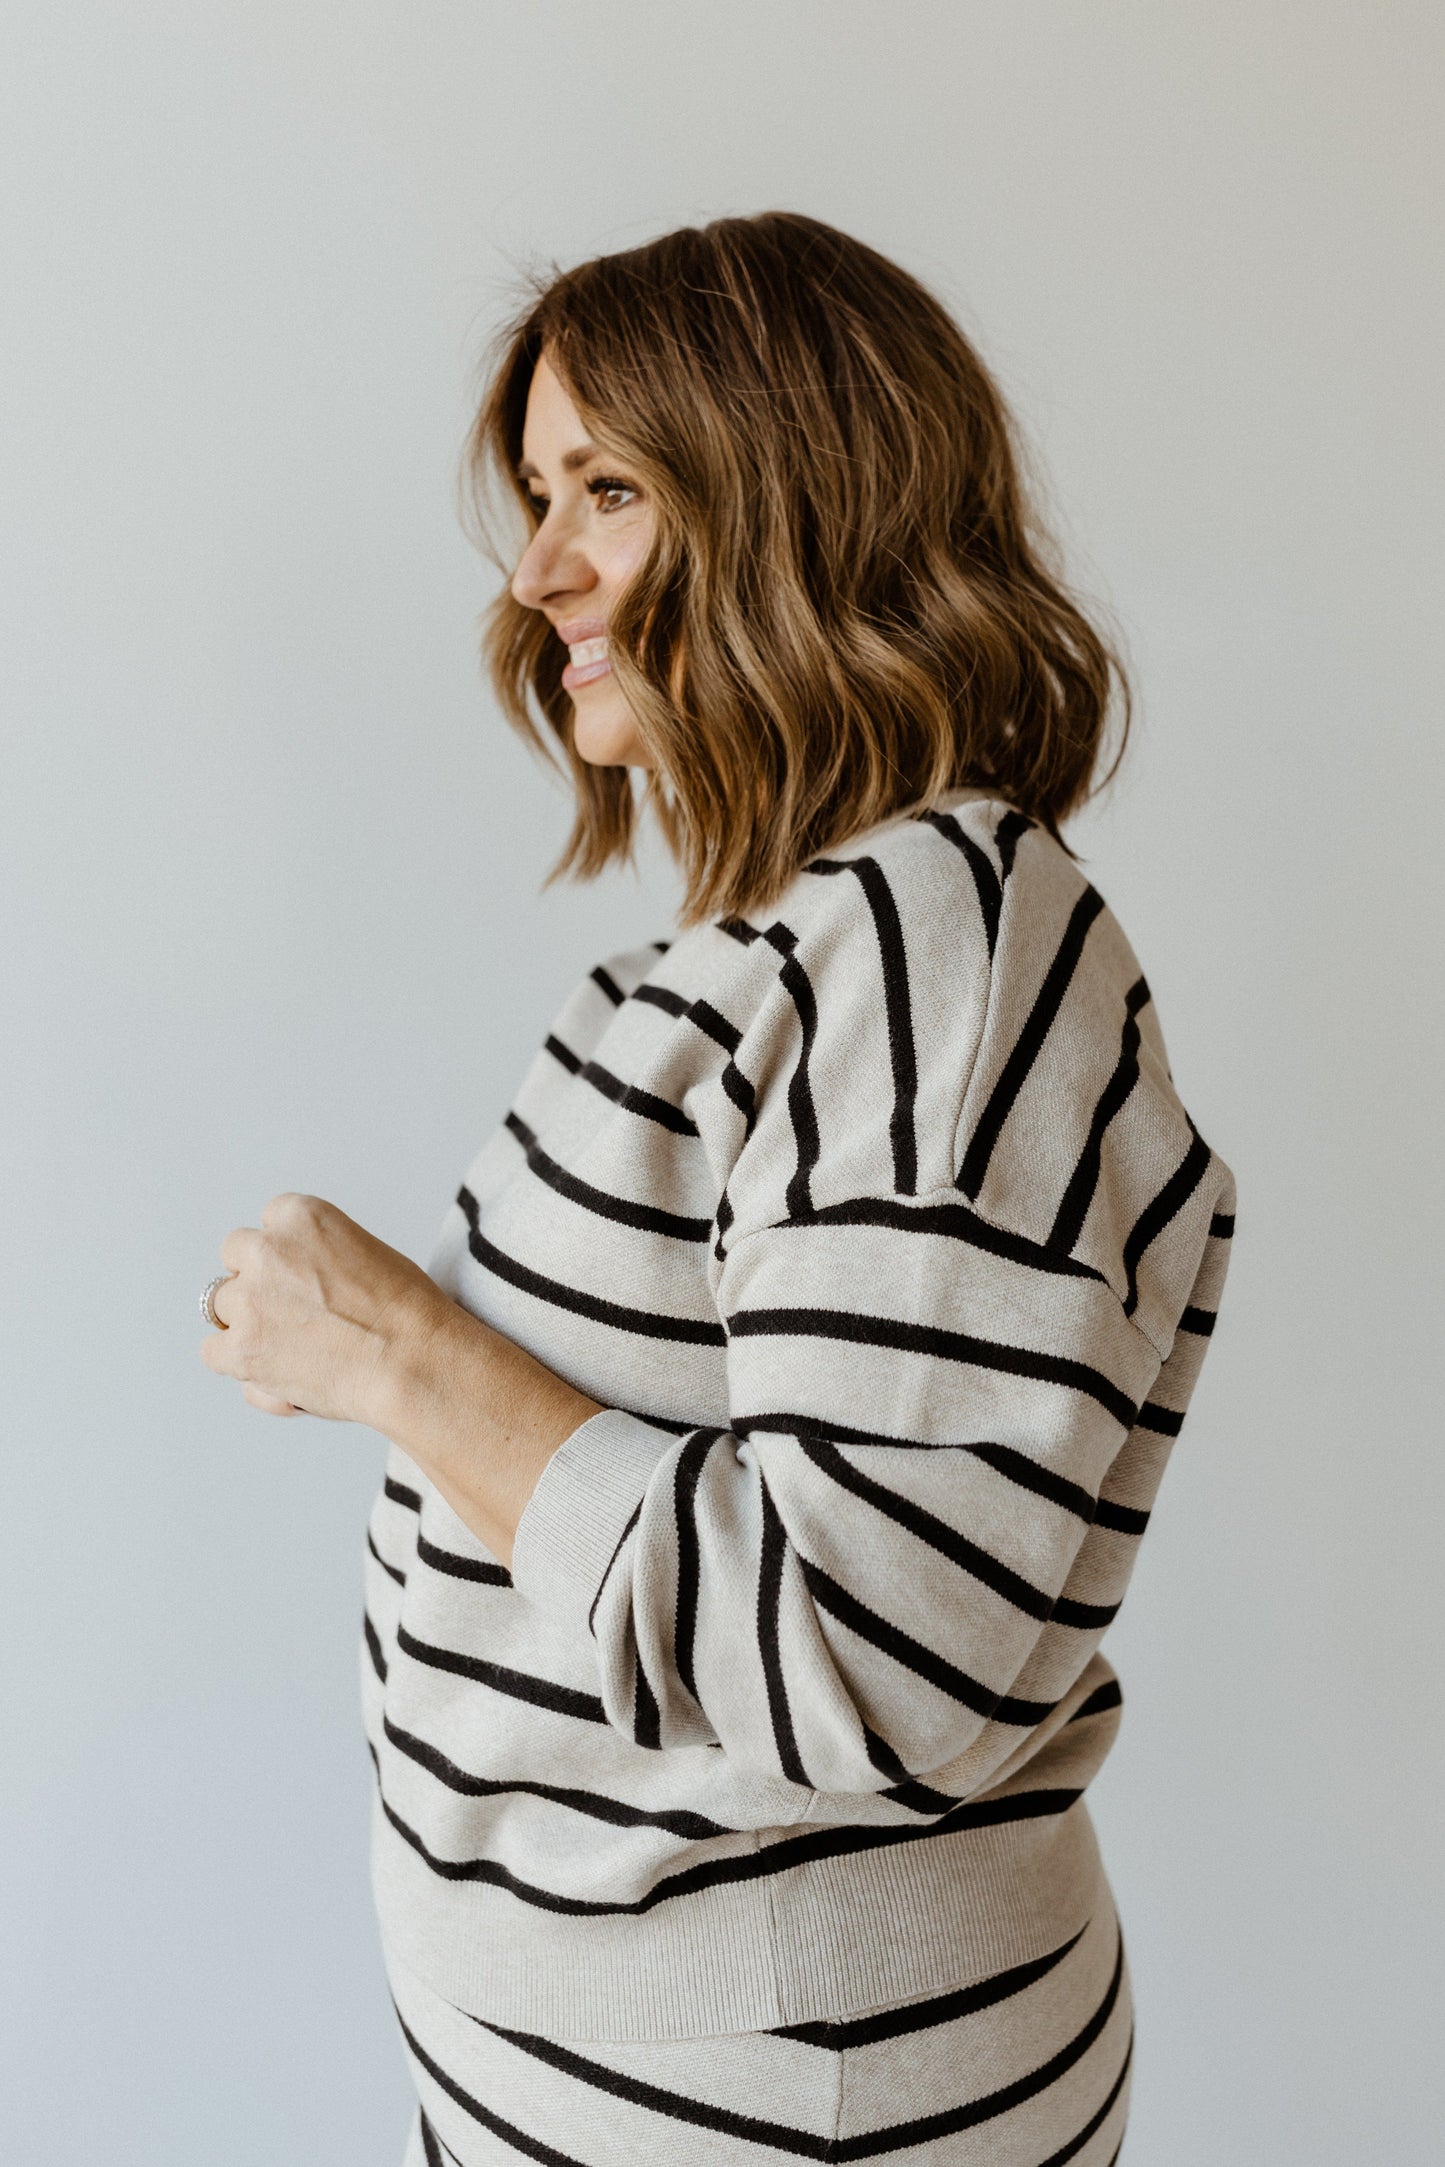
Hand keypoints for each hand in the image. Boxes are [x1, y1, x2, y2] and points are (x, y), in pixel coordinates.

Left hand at [200, 1193, 449, 1427]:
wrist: (411, 1361)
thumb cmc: (407, 1313)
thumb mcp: (366, 1252)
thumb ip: (319, 1256)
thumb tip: (298, 1288)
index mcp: (301, 1216)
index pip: (268, 1223)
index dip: (285, 1255)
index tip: (302, 1276)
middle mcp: (267, 1250)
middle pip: (236, 1259)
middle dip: (258, 1282)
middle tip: (293, 1311)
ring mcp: (249, 1300)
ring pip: (221, 1306)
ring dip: (247, 1323)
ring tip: (290, 1346)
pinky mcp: (240, 1349)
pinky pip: (212, 1351)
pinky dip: (237, 1362)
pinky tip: (273, 1369)